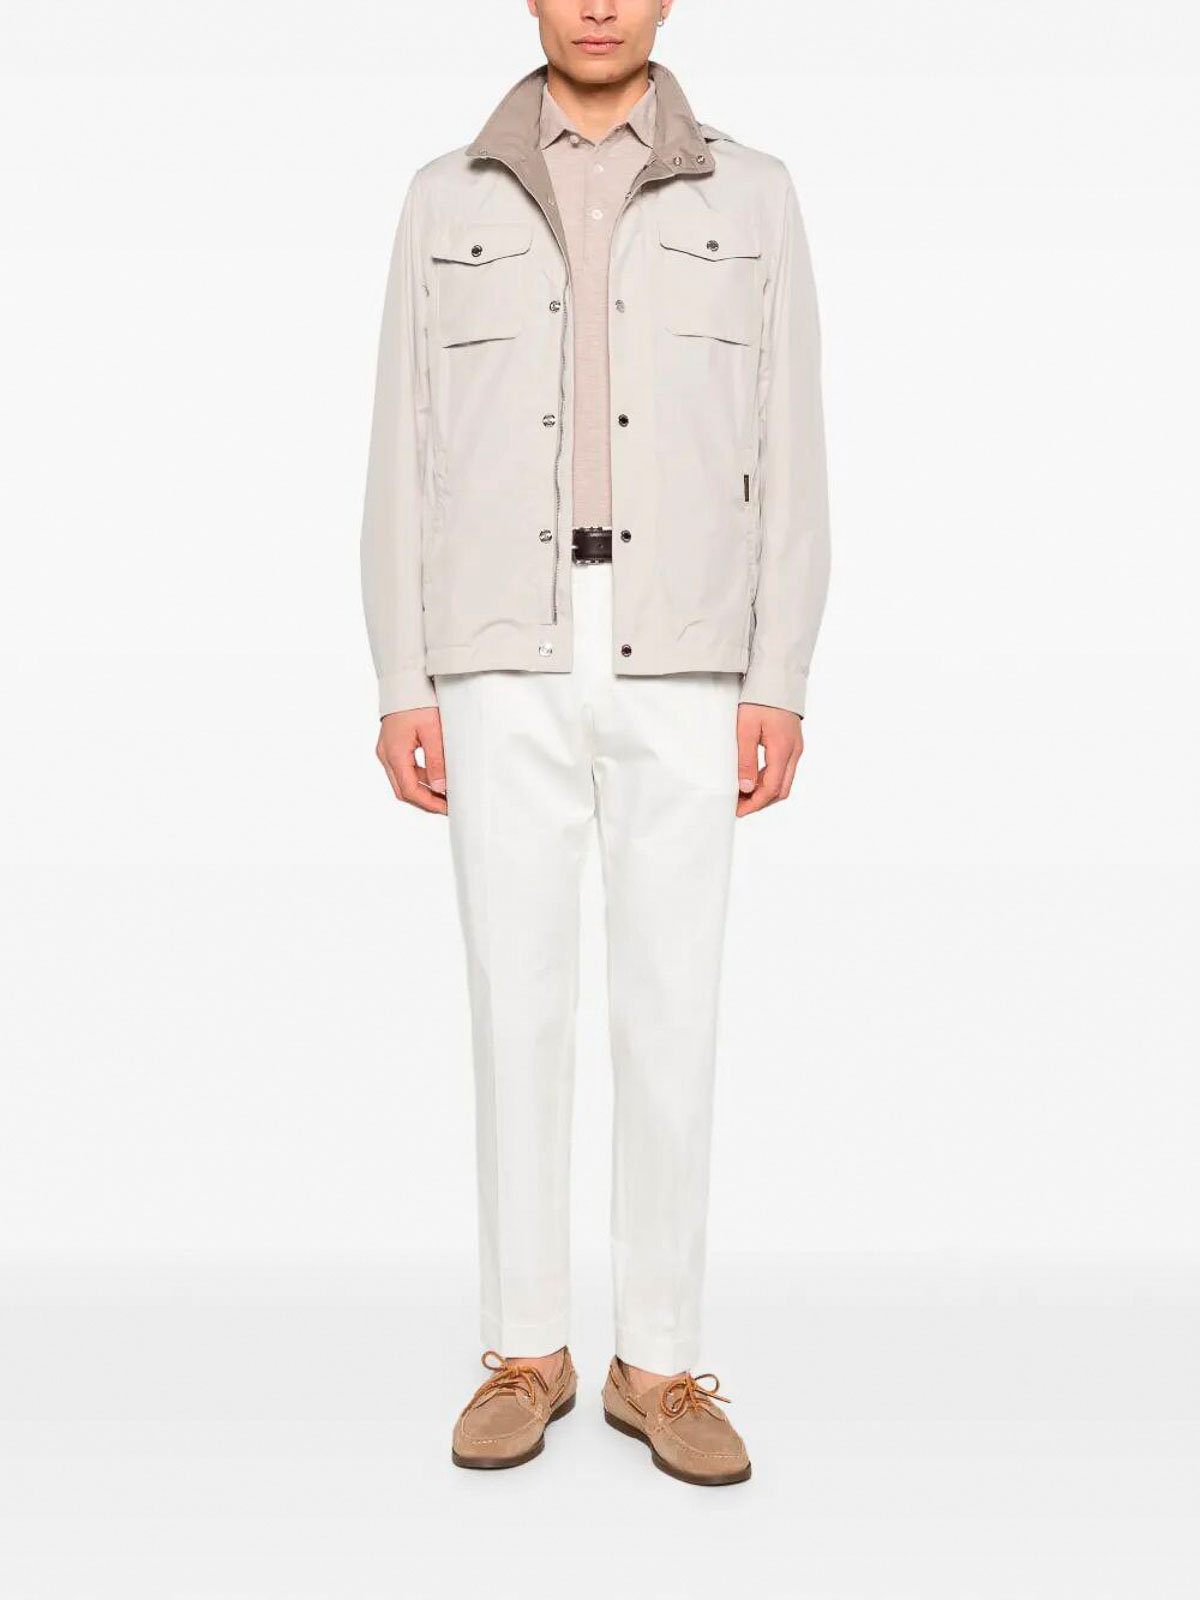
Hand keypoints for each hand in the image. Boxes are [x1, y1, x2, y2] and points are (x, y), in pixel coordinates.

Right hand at [376, 707, 447, 814]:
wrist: (405, 681)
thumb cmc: (418, 701)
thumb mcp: (432, 731)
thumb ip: (436, 760)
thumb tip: (439, 787)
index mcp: (394, 753)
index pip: (409, 790)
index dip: (429, 803)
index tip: (447, 808)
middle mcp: (386, 754)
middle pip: (403, 790)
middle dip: (425, 801)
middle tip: (447, 807)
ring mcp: (386, 751)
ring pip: (403, 781)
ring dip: (423, 790)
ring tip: (445, 793)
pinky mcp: (391, 746)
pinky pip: (404, 769)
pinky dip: (420, 777)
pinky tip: (436, 778)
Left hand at [736, 703, 803, 817]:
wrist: (776, 676)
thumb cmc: (759, 699)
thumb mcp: (745, 729)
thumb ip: (746, 760)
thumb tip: (746, 789)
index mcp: (783, 750)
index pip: (771, 789)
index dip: (754, 804)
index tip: (737, 810)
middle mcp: (794, 752)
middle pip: (781, 791)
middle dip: (760, 802)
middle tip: (739, 806)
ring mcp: (796, 748)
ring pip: (783, 782)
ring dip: (765, 792)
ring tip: (742, 794)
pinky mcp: (793, 743)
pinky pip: (784, 770)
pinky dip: (769, 780)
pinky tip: (753, 779)